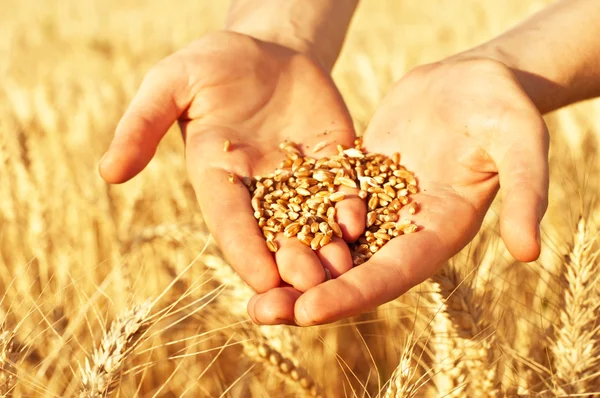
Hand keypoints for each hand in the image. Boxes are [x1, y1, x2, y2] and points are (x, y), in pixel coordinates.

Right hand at [99, 31, 364, 296]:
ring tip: (342, 270)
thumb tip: (108, 173)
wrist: (266, 49)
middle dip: (290, 264)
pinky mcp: (332, 162)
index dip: (244, 252)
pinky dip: (349, 209)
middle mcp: (259, 188)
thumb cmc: (210, 63)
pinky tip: (357, 223)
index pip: (229, 223)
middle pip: (273, 235)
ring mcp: (299, 178)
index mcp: (217, 178)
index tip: (261, 282)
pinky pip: (343, 191)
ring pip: (313, 223)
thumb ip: (141, 125)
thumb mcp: (170, 83)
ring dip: (326, 249)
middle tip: (308, 289)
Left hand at [247, 58, 548, 325]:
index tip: (307, 311)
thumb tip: (530, 252)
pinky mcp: (358, 183)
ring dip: (290, 267)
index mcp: (440, 230)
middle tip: (260, 312)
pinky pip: (319, 205)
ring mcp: (379, 207)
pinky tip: (256, 232)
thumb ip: (525, 191)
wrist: (472, 81)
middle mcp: (404, 229)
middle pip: (353, 272)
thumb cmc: (501, 106)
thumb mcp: (519, 141)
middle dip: (307, 294)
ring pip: (328, 246)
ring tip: (250, 290)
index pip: (392, 272)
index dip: (352, 293)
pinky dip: (291, 222)